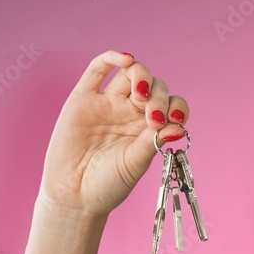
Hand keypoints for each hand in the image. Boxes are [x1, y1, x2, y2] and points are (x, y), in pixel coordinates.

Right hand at [37, 50, 189, 216]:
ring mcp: (108, 103)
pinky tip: (126, 58)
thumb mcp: (136, 164)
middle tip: (153, 118)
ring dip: (142, 76)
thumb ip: (153, 142)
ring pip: (130, 74)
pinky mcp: (83, 98)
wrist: (74, 195)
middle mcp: (130, 112)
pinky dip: (112, 58)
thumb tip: (178, 127)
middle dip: (159, 97)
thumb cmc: (108, 184)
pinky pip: (98, 69)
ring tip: (141, 94)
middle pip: (154, 87)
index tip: (175, 120)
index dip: (177, 107)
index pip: (171, 105)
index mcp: (148, 127)